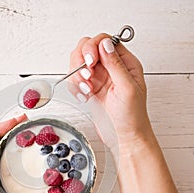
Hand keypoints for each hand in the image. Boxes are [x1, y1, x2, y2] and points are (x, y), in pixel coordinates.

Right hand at [69, 34, 152, 151]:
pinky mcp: (90, 88)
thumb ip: (116, 65)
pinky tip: (84, 96)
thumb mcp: (127, 88)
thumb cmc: (132, 116)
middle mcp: (110, 67)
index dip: (93, 47)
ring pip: (78, 63)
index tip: (90, 62)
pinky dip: (75, 87)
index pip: (104, 41)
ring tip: (86, 89)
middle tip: (86, 77)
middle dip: (82, 60)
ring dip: (77, 75)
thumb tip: (106, 44)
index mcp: (125, 63)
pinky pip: (75, 79)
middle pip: (87, 48)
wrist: (124, 135)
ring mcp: (99, 77)